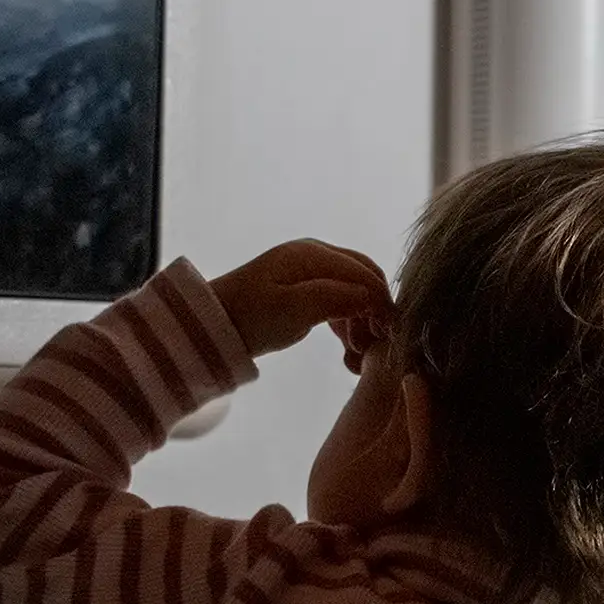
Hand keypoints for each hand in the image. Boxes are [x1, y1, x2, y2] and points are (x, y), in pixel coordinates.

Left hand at [211, 241, 389, 361]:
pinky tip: (349, 343)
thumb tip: (373, 298)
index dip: (382, 300)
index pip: (363, 272)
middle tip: (378, 342)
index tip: (392, 332)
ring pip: (353, 288)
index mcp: (312, 254)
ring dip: (363, 316)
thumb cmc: (250, 318)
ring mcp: (308, 270)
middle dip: (376, 306)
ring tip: (360, 348)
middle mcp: (314, 255)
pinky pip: (337, 298)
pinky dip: (348, 318)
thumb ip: (336, 299)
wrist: (212, 326)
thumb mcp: (294, 309)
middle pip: (363, 275)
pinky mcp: (302, 288)